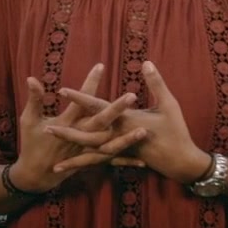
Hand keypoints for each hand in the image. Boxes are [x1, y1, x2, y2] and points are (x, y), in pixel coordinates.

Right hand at [12, 63, 147, 192]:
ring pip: (109, 145)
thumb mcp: (28, 121)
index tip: (101, 66)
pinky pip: (111, 162)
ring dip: (127, 139)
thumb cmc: (31, 144)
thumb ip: (34, 100)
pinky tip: (143, 163)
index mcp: (65, 123)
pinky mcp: (91, 161)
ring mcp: (86, 151)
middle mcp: (79, 137)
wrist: (35, 175)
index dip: (89, 83)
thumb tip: (31, 78)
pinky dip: (126, 162)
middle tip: (132, 95)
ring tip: (144, 130)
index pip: (79, 100)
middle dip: (116, 109)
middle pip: (100, 122)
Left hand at [50, 61, 212, 184]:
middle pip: (86, 135)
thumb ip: (156, 83)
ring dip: (71, 151)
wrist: (181, 163)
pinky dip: (86, 162)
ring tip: (55, 155)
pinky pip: (99, 161)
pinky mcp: (122, 158)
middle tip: (46, 128)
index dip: (80, 98)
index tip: (62, 90)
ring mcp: (119, 150)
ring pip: (90, 152)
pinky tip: (73, 165)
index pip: (98, 108)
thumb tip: (147, 62)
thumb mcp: (170, 105)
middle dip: (67, 131)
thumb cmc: (177, 132)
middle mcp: (118, 137)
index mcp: (126, 122)